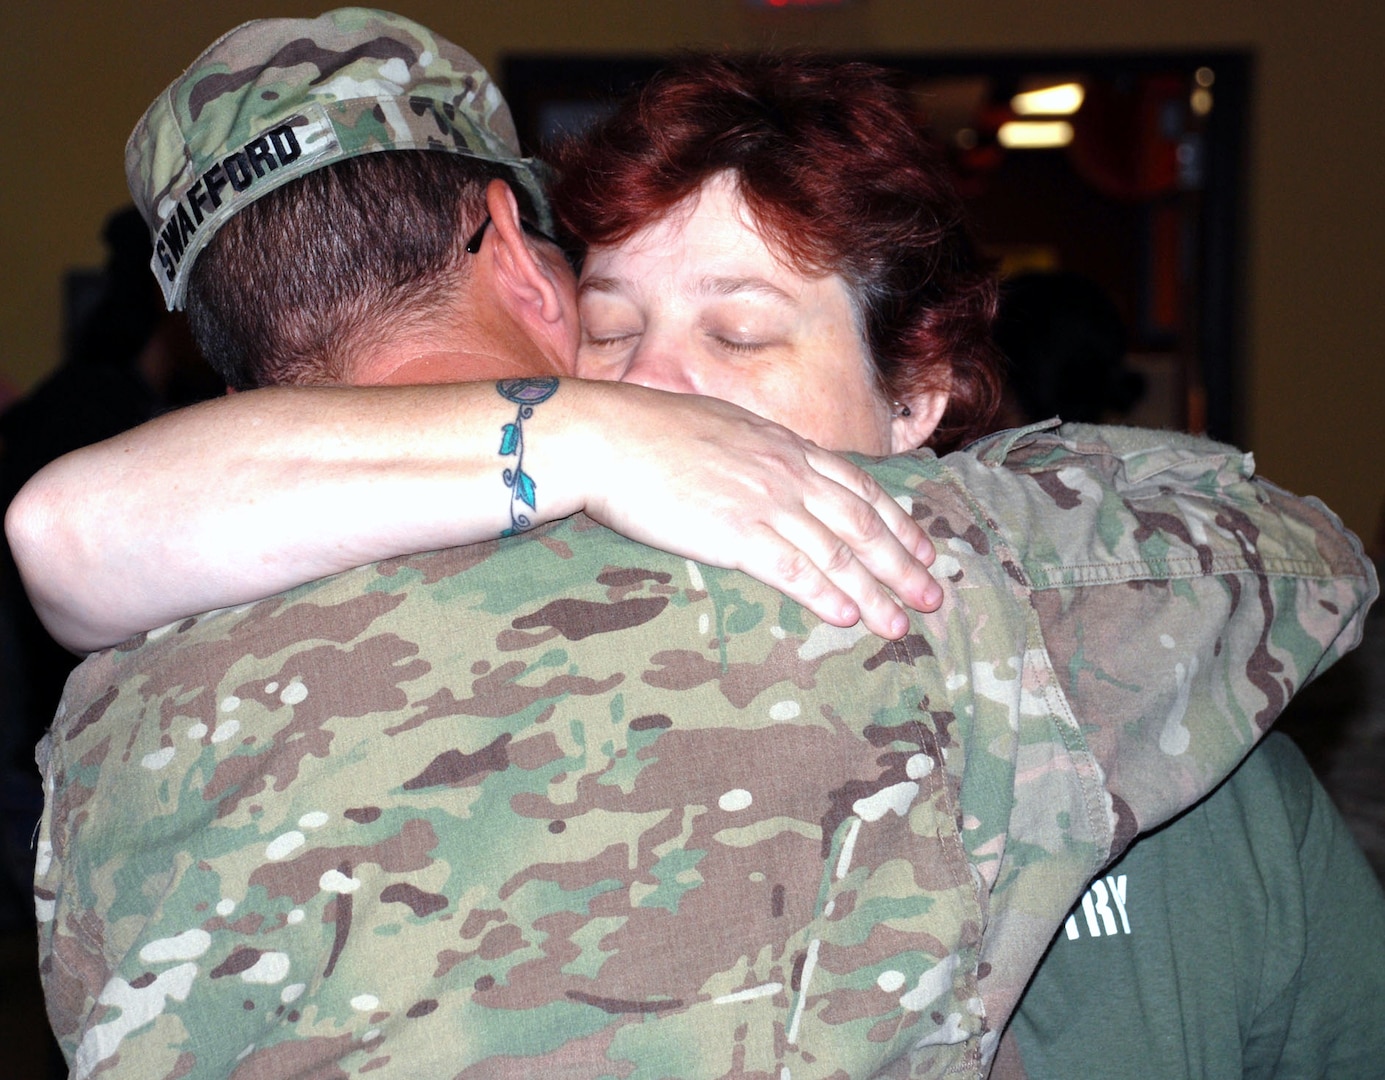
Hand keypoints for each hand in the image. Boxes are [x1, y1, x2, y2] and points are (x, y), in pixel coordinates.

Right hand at [569, 388, 941, 638]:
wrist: (608, 435)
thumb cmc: (651, 430)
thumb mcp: (724, 426)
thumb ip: (761, 449)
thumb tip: (779, 461)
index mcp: (785, 445)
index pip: (860, 486)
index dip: (897, 522)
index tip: (923, 550)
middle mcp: (786, 472)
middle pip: (862, 523)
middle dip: (902, 564)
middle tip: (933, 598)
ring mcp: (763, 502)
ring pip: (836, 552)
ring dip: (874, 592)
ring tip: (900, 625)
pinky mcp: (733, 533)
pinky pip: (791, 569)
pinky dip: (824, 595)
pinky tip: (846, 617)